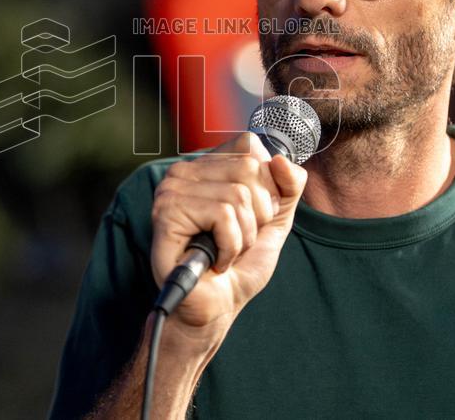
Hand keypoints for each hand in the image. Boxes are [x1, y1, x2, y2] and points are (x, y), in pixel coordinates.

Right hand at [150, 132, 307, 343]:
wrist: (217, 307)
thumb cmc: (239, 264)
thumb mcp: (275, 219)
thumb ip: (288, 186)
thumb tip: (282, 160)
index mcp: (206, 165)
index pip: (251, 147)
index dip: (266, 187)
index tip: (252, 217)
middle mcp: (184, 171)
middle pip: (250, 169)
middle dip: (258, 215)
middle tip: (238, 239)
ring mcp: (171, 190)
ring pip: (237, 195)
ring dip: (244, 236)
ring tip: (226, 252)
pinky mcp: (167, 213)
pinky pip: (222, 215)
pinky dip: (230, 246)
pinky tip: (216, 260)